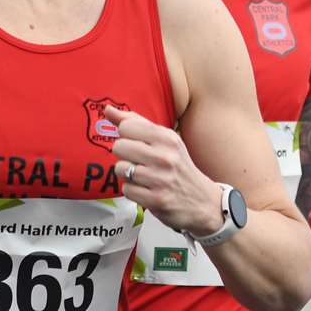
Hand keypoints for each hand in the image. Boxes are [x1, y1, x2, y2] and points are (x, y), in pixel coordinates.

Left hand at [105, 106, 223, 234]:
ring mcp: (161, 179)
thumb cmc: (177, 166)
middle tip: (141, 163)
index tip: (139, 144)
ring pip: (120, 168)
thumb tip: (108, 109)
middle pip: (118, 147)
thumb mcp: (164, 140)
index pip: (126, 127)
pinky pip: (126, 189)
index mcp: (167, 138)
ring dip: (128, 175)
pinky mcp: (156, 199)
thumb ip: (135, 122)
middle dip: (125, 156)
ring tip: (144, 177)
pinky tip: (147, 190)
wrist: (203, 201)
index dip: (127, 137)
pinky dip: (133, 191)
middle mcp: (165, 156)